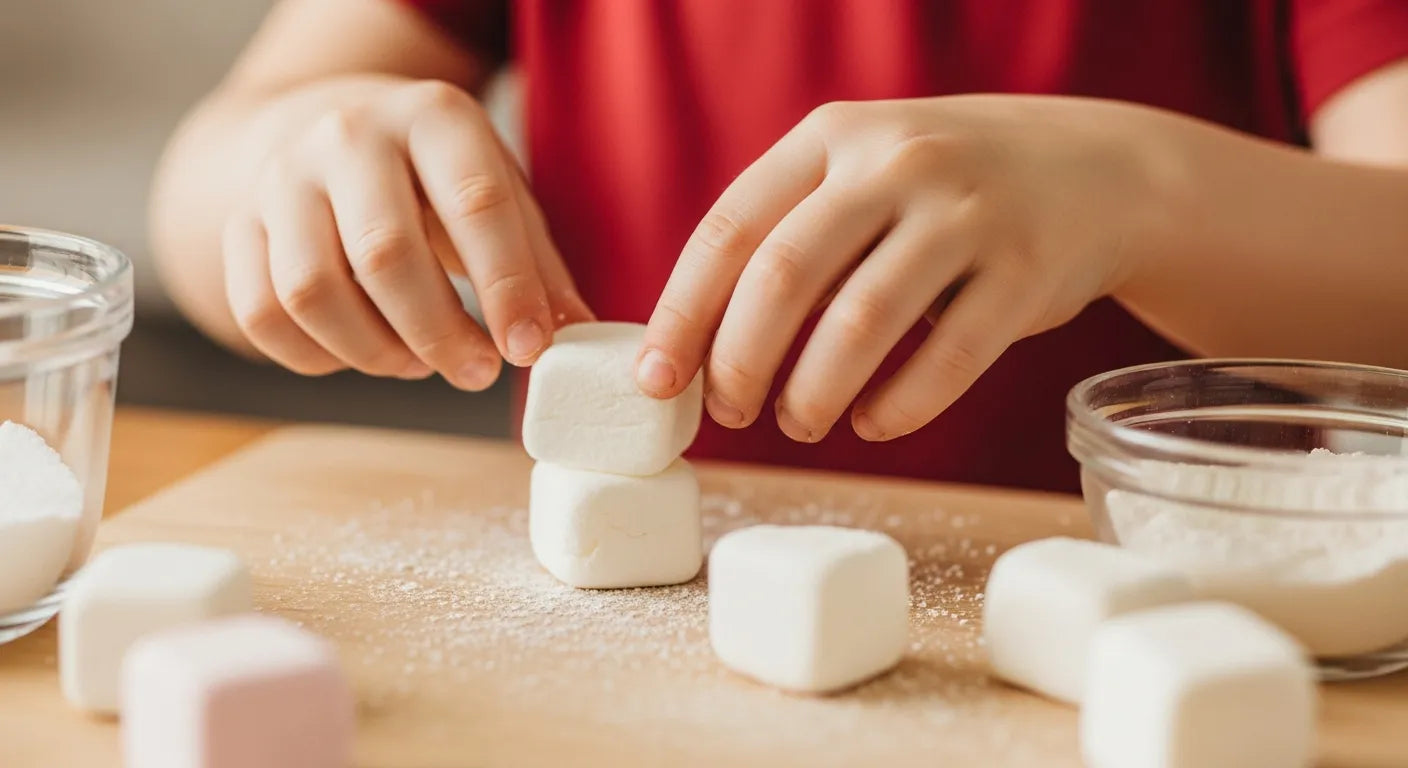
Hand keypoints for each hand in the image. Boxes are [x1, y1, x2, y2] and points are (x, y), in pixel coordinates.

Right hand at [223, 79, 592, 389]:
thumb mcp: (499, 190)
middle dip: (438, 333)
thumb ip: (538, 262)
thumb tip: (575, 336)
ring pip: (312, 292)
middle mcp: (347, 137)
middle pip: (385, 255)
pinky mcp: (238, 226)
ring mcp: (281, 179)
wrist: (322, 129)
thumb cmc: (434, 175)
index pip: (474, 203)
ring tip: (418, 363)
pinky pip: (263, 314)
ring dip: (374, 351)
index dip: (506, 287)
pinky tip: (361, 354)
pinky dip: (317, 357)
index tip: (528, 350)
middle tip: (476, 373)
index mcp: (432, 117)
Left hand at [637, 96, 1171, 440]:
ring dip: (814, 393)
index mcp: (833, 135)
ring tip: (799, 424)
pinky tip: (874, 424)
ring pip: (861, 324)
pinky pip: (948, 357)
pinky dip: (899, 406)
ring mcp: (967, 212)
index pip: (730, 228)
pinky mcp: (1026, 270)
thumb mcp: (863, 171)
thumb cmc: (944, 191)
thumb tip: (700, 348)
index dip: (684, 313)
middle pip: (785, 277)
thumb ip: (791, 234)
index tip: (657, 381)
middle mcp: (896, 162)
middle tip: (732, 413)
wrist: (1098, 169)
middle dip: (740, 362)